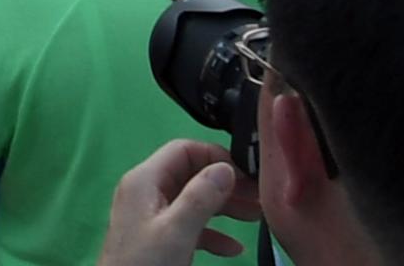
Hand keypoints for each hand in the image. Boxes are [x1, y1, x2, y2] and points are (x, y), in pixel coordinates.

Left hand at [100, 138, 251, 265]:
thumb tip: (225, 168)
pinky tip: (233, 249)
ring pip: (193, 201)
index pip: (183, 150)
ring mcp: (151, 215)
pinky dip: (213, 234)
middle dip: (226, 185)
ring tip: (255, 218)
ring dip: (225, 208)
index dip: (216, 157)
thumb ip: (200, 197)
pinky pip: (189, 226)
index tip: (246, 174)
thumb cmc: (146, 264)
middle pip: (191, 175)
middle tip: (258, 198)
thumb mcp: (177, 231)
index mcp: (145, 180)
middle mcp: (146, 192)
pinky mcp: (158, 238)